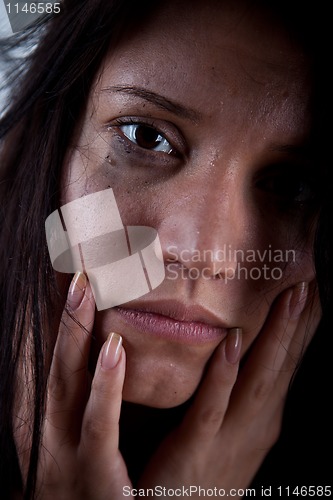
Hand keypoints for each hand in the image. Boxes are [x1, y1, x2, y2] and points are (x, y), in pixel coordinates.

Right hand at [35, 271, 133, 498]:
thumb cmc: (69, 479)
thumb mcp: (58, 435)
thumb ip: (67, 392)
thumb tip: (87, 346)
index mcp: (30, 417)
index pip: (33, 356)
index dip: (42, 316)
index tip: (57, 276)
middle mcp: (36, 430)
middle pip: (47, 359)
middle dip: (59, 312)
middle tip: (75, 269)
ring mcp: (60, 451)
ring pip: (65, 383)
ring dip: (73, 333)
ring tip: (84, 289)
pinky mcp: (92, 472)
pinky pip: (98, 424)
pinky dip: (104, 385)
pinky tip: (116, 349)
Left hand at [138, 281, 320, 497]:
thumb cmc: (208, 468)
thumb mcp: (234, 429)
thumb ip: (239, 390)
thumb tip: (242, 350)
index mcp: (262, 416)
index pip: (286, 363)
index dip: (301, 327)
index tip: (311, 290)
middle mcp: (255, 423)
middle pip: (280, 364)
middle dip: (296, 322)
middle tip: (309, 281)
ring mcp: (230, 436)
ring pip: (257, 379)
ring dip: (275, 338)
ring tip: (288, 298)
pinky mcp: (197, 448)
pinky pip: (212, 407)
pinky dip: (225, 374)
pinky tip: (233, 343)